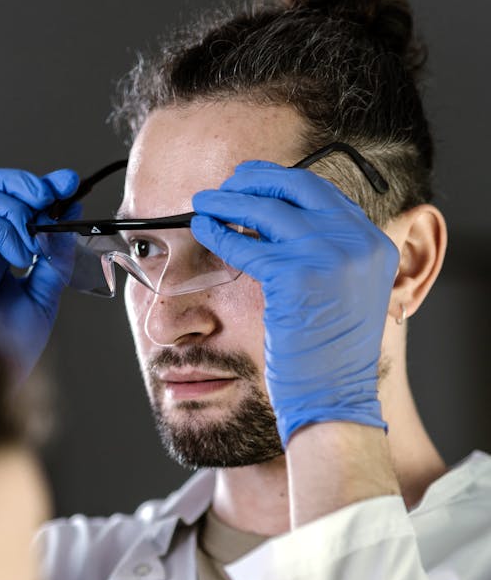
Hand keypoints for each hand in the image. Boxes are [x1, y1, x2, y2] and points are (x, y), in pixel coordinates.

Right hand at [0, 167, 78, 377]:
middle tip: (55, 200)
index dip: (37, 186)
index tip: (70, 185)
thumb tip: (66, 220)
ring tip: (35, 244)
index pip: (3, 199)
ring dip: (17, 209)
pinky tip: (18, 255)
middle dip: (26, 186)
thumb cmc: (9, 351)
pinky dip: (2, 228)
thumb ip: (53, 259)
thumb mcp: (42, 296)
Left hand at [191, 161, 399, 446]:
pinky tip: (203, 229)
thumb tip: (282, 226)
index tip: (254, 181)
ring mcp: (331, 256)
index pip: (323, 195)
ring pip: (268, 211)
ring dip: (229, 201)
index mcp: (375, 246)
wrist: (335, 399)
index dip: (284, 183)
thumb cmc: (331, 361)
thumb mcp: (346, 297)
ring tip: (203, 203)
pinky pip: (248, 246)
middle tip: (226, 185)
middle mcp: (358, 243)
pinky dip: (220, 234)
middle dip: (255, 181)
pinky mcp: (298, 275)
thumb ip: (330, 257)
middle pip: (298, 189)